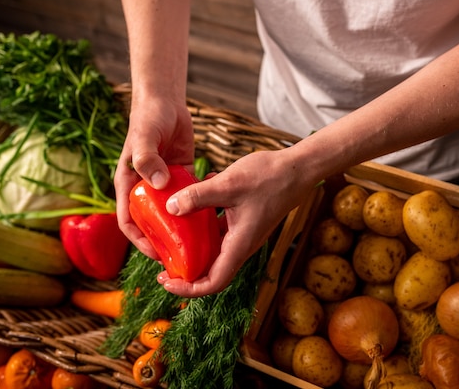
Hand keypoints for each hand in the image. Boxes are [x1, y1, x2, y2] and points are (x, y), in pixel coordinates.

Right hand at [114, 94, 194, 259]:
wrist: (165, 100)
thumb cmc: (148, 118)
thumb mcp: (144, 138)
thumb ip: (146, 159)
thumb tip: (157, 185)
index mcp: (129, 184)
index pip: (129, 221)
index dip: (139, 241)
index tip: (155, 254)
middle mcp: (145, 187)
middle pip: (152, 222)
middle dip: (163, 241)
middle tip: (181, 257)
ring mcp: (164, 183)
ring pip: (172, 212)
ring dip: (182, 227)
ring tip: (199, 244)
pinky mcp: (181, 175)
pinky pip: (189, 197)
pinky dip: (197, 206)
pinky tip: (212, 217)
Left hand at [156, 149, 316, 296]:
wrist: (297, 168)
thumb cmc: (270, 178)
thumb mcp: (229, 184)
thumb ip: (198, 196)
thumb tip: (170, 208)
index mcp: (240, 244)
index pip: (213, 282)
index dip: (188, 289)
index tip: (166, 281)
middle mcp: (241, 244)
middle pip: (211, 270)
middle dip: (185, 270)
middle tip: (161, 261)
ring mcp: (243, 232)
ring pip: (214, 250)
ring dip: (191, 247)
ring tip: (169, 235)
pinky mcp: (244, 220)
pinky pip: (219, 230)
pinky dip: (202, 225)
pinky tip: (189, 202)